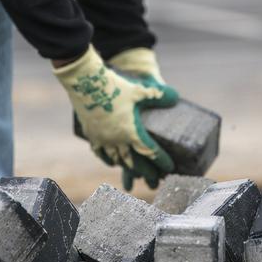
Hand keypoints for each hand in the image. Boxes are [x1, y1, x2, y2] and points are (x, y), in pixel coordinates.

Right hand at [54, 45, 177, 189]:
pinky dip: (107, 159)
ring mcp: (102, 139)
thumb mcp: (141, 89)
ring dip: (127, 168)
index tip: (170, 168)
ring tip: (135, 173)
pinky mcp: (91, 134)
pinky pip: (99, 152)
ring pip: (116, 159)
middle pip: (134, 162)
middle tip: (155, 180)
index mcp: (131, 132)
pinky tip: (111, 162)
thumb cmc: (116, 85)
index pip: (150, 151)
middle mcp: (116, 140)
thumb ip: (160, 95)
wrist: (85, 81)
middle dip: (146, 172)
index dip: (161, 161)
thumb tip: (176, 98)